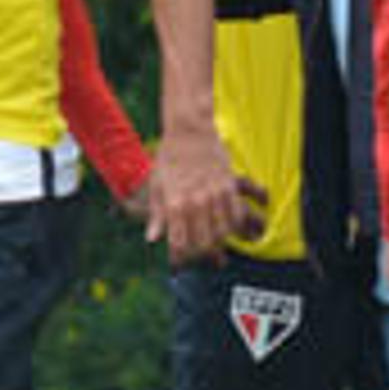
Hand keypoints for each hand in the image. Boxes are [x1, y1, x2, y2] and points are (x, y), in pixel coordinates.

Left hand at [135, 129, 253, 265]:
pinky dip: (233, 225)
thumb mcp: (157, 186)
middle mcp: (195, 201)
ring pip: (222, 232)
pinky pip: (236, 214)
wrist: (190, 130)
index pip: (179, 243)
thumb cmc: (169, 158)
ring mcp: (214, 194)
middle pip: (203, 243)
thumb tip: (152, 239)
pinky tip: (226, 225)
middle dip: (200, 253)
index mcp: (174, 203)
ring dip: (217, 241)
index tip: (178, 259)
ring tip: (211, 240)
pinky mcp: (229, 186)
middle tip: (196, 251)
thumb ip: (157, 215)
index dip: (179, 257)